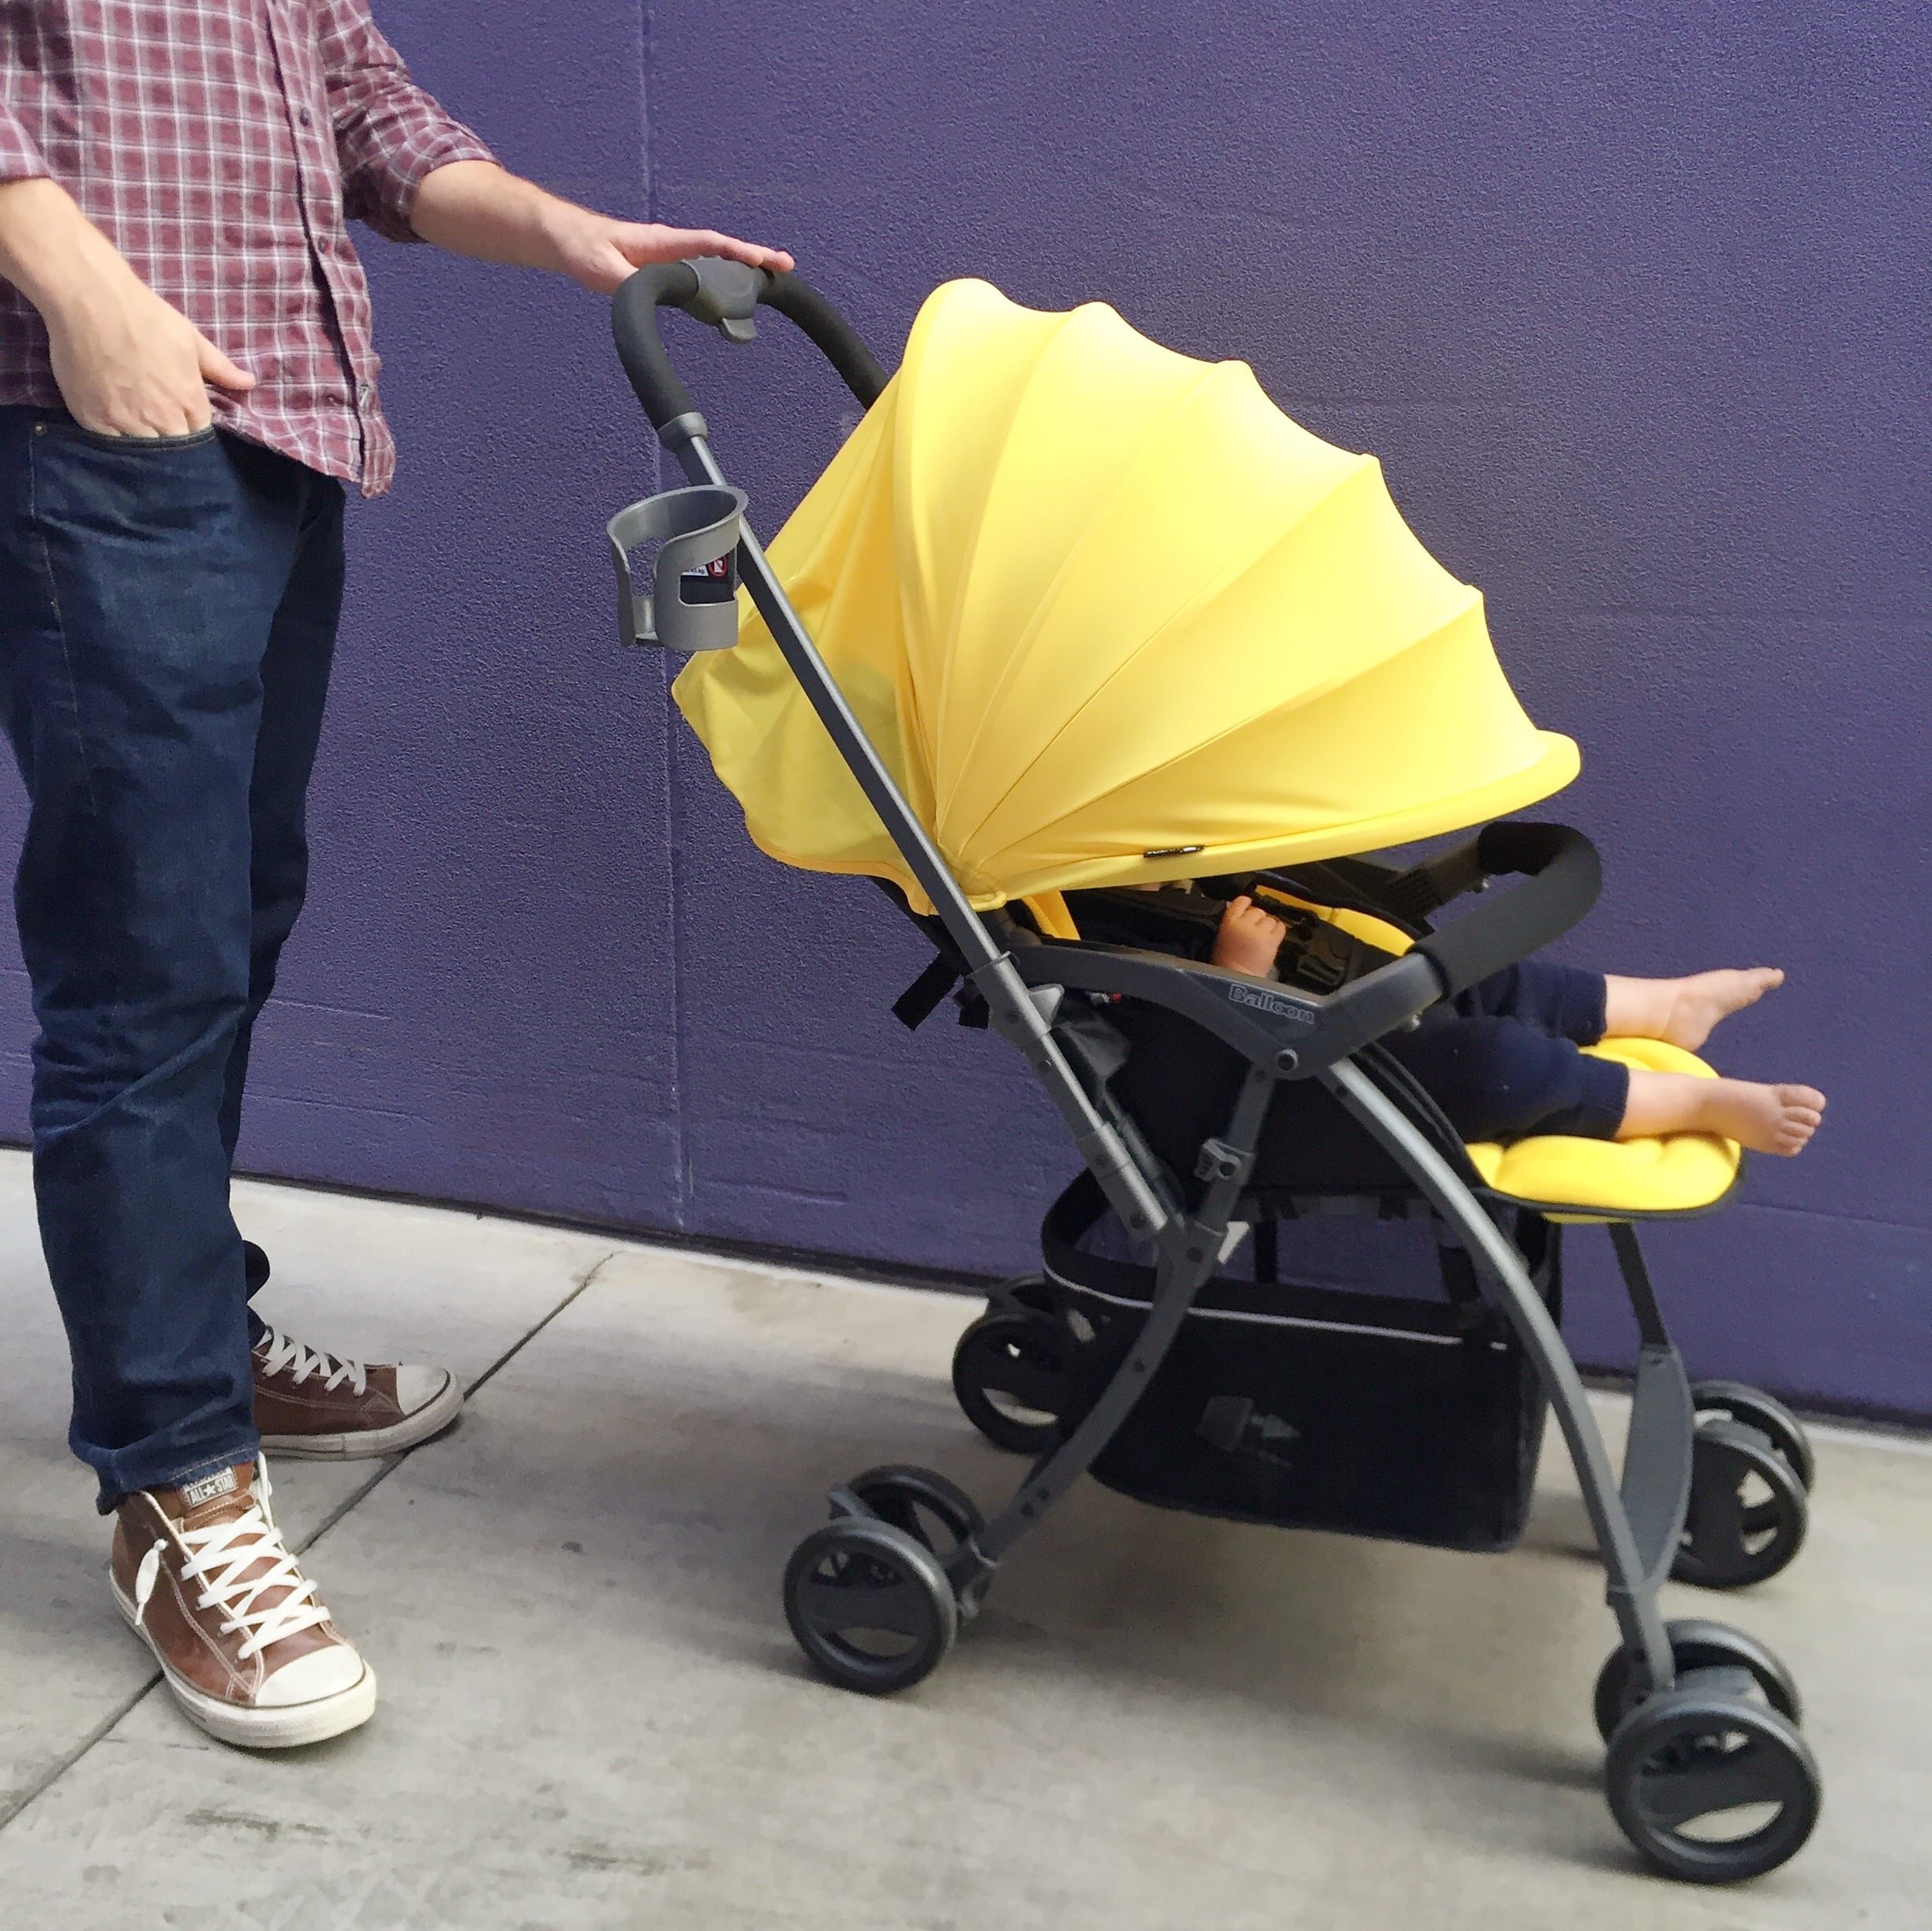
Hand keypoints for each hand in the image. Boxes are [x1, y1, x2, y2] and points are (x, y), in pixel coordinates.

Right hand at [43, 253, 253, 436]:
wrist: (91, 299)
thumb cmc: (146, 316)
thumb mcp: (191, 340)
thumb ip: (221, 369)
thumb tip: (250, 383)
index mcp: (190, 403)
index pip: (199, 437)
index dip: (191, 431)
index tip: (183, 424)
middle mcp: (162, 419)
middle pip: (173, 449)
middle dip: (170, 441)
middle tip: (160, 428)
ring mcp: (126, 422)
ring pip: (142, 452)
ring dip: (143, 446)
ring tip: (138, 431)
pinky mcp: (93, 421)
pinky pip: (109, 446)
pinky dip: (113, 443)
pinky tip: (113, 429)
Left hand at [544, 208, 793, 295]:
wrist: (565, 239)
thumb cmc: (582, 249)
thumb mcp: (601, 270)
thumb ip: (627, 283)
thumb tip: (651, 293)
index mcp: (662, 243)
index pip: (708, 244)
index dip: (736, 252)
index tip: (762, 261)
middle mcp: (672, 245)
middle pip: (722, 249)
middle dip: (755, 256)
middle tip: (787, 265)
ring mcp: (671, 254)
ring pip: (716, 257)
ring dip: (745, 265)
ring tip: (774, 276)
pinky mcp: (666, 265)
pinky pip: (703, 267)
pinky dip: (726, 272)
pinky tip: (736, 286)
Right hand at [1212, 896, 1287, 977]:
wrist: (1238, 980)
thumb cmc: (1225, 964)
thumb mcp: (1220, 938)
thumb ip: (1232, 924)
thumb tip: (1243, 916)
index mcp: (1229, 922)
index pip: (1240, 902)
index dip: (1245, 903)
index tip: (1247, 904)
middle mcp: (1246, 923)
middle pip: (1257, 911)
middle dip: (1256, 919)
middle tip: (1253, 930)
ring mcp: (1262, 932)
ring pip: (1269, 919)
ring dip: (1267, 926)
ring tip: (1262, 936)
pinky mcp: (1274, 941)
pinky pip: (1280, 927)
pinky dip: (1277, 930)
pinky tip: (1272, 936)